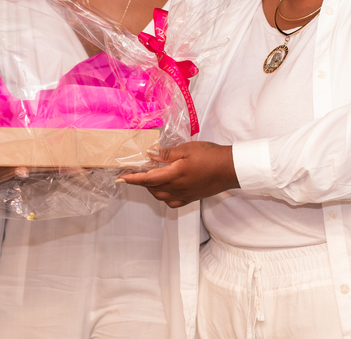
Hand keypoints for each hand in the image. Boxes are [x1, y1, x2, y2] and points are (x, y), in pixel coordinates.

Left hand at [119, 141, 237, 208]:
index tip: (120, 178)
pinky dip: (163, 196)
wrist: (230, 169)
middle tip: (135, 172)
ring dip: (151, 188)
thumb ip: (167, 154)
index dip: (132, 179)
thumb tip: (149, 154)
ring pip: (160, 196)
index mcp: (174, 175)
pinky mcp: (191, 198)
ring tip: (149, 177)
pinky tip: (165, 188)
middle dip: (141, 182)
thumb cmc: (210, 155)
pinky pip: (171, 202)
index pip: (147, 179)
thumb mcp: (187, 149)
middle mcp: (177, 188)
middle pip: (152, 188)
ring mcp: (184, 195)